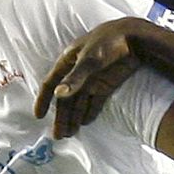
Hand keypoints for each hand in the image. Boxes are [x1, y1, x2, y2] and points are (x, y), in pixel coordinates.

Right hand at [34, 20, 140, 138]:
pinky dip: (90, 112)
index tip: (39, 116)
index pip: (50, 83)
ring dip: (74, 118)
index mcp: (68, 62)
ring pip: (79, 102)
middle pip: (65, 98)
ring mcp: (92, 79)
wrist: (135, 37)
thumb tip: (58, 93)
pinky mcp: (106, 84)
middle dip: (61, 117)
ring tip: (70, 134)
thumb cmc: (108, 43)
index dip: (43, 99)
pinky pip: (94, 102)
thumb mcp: (90, 59)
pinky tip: (85, 124)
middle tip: (58, 136)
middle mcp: (77, 72)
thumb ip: (75, 78)